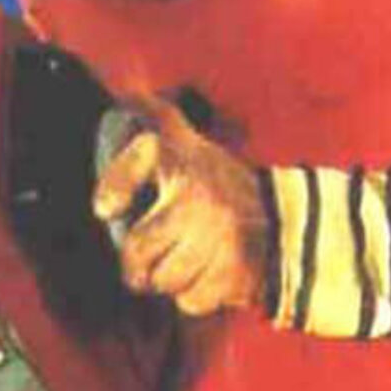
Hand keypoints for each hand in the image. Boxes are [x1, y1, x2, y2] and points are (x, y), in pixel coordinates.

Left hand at [93, 93, 268, 316]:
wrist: (285, 219)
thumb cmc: (219, 181)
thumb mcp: (189, 142)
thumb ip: (156, 114)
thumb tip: (128, 89)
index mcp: (183, 160)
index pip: (136, 165)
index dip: (114, 189)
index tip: (105, 208)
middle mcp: (198, 200)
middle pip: (137, 251)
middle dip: (136, 263)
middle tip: (142, 261)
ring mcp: (217, 239)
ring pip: (163, 280)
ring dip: (168, 279)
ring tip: (183, 259)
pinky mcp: (234, 274)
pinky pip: (190, 301)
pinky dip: (194, 295)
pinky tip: (207, 272)